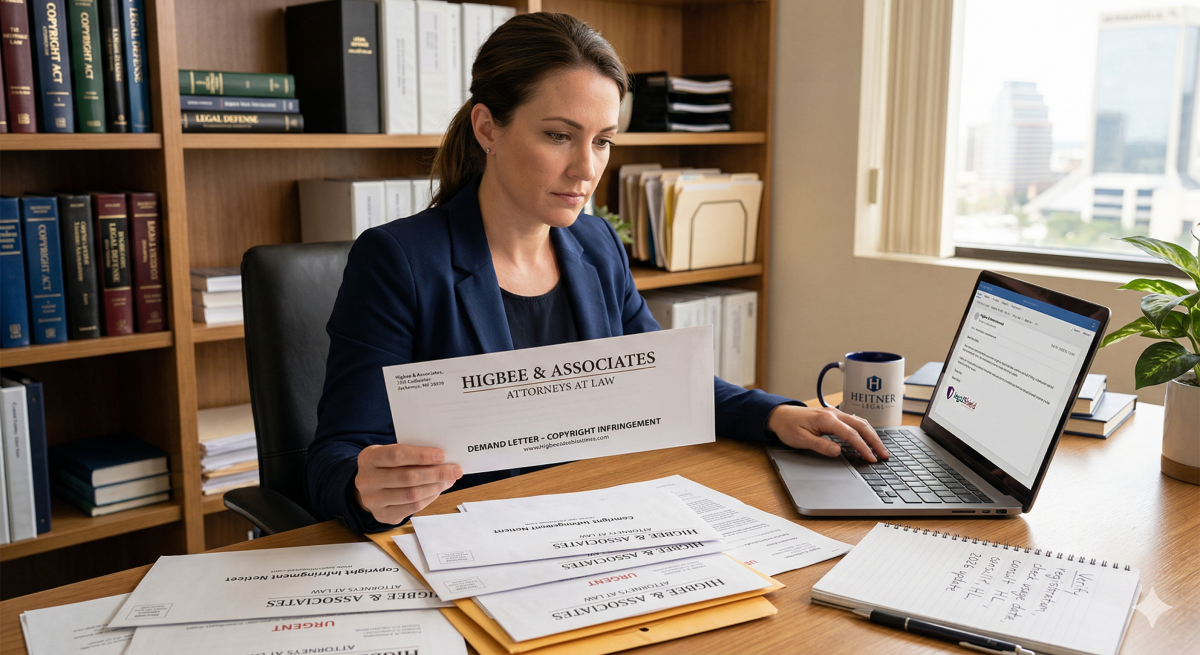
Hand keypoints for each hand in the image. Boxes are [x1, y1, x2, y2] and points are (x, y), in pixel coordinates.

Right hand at [354, 444, 463, 523]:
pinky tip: (438, 490)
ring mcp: (373, 500)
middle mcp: (367, 480)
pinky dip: (429, 498)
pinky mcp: (382, 515)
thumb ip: (410, 454)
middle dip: (436, 473)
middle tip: (455, 470)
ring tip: (449, 479)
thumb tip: (441, 458)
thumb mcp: (390, 454)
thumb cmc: (386, 466)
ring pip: (412, 494)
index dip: (421, 456)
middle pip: (407, 477)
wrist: (369, 487)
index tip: (442, 455)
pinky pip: (412, 508)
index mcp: (369, 458)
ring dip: (436, 487)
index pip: (397, 455)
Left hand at [766, 405, 889, 461]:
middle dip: (874, 440)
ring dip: (872, 435)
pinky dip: (865, 430)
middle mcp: (834, 414)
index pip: (850, 434)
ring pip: (860, 422)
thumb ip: (820, 445)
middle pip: (861, 426)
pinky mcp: (835, 416)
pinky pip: (854, 421)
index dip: (863, 447)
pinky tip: (869, 438)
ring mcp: (835, 413)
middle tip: (884, 454)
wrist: (780, 415)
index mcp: (826, 419)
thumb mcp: (801, 440)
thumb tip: (838, 451)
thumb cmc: (789, 427)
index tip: (871, 458)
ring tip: (880, 448)